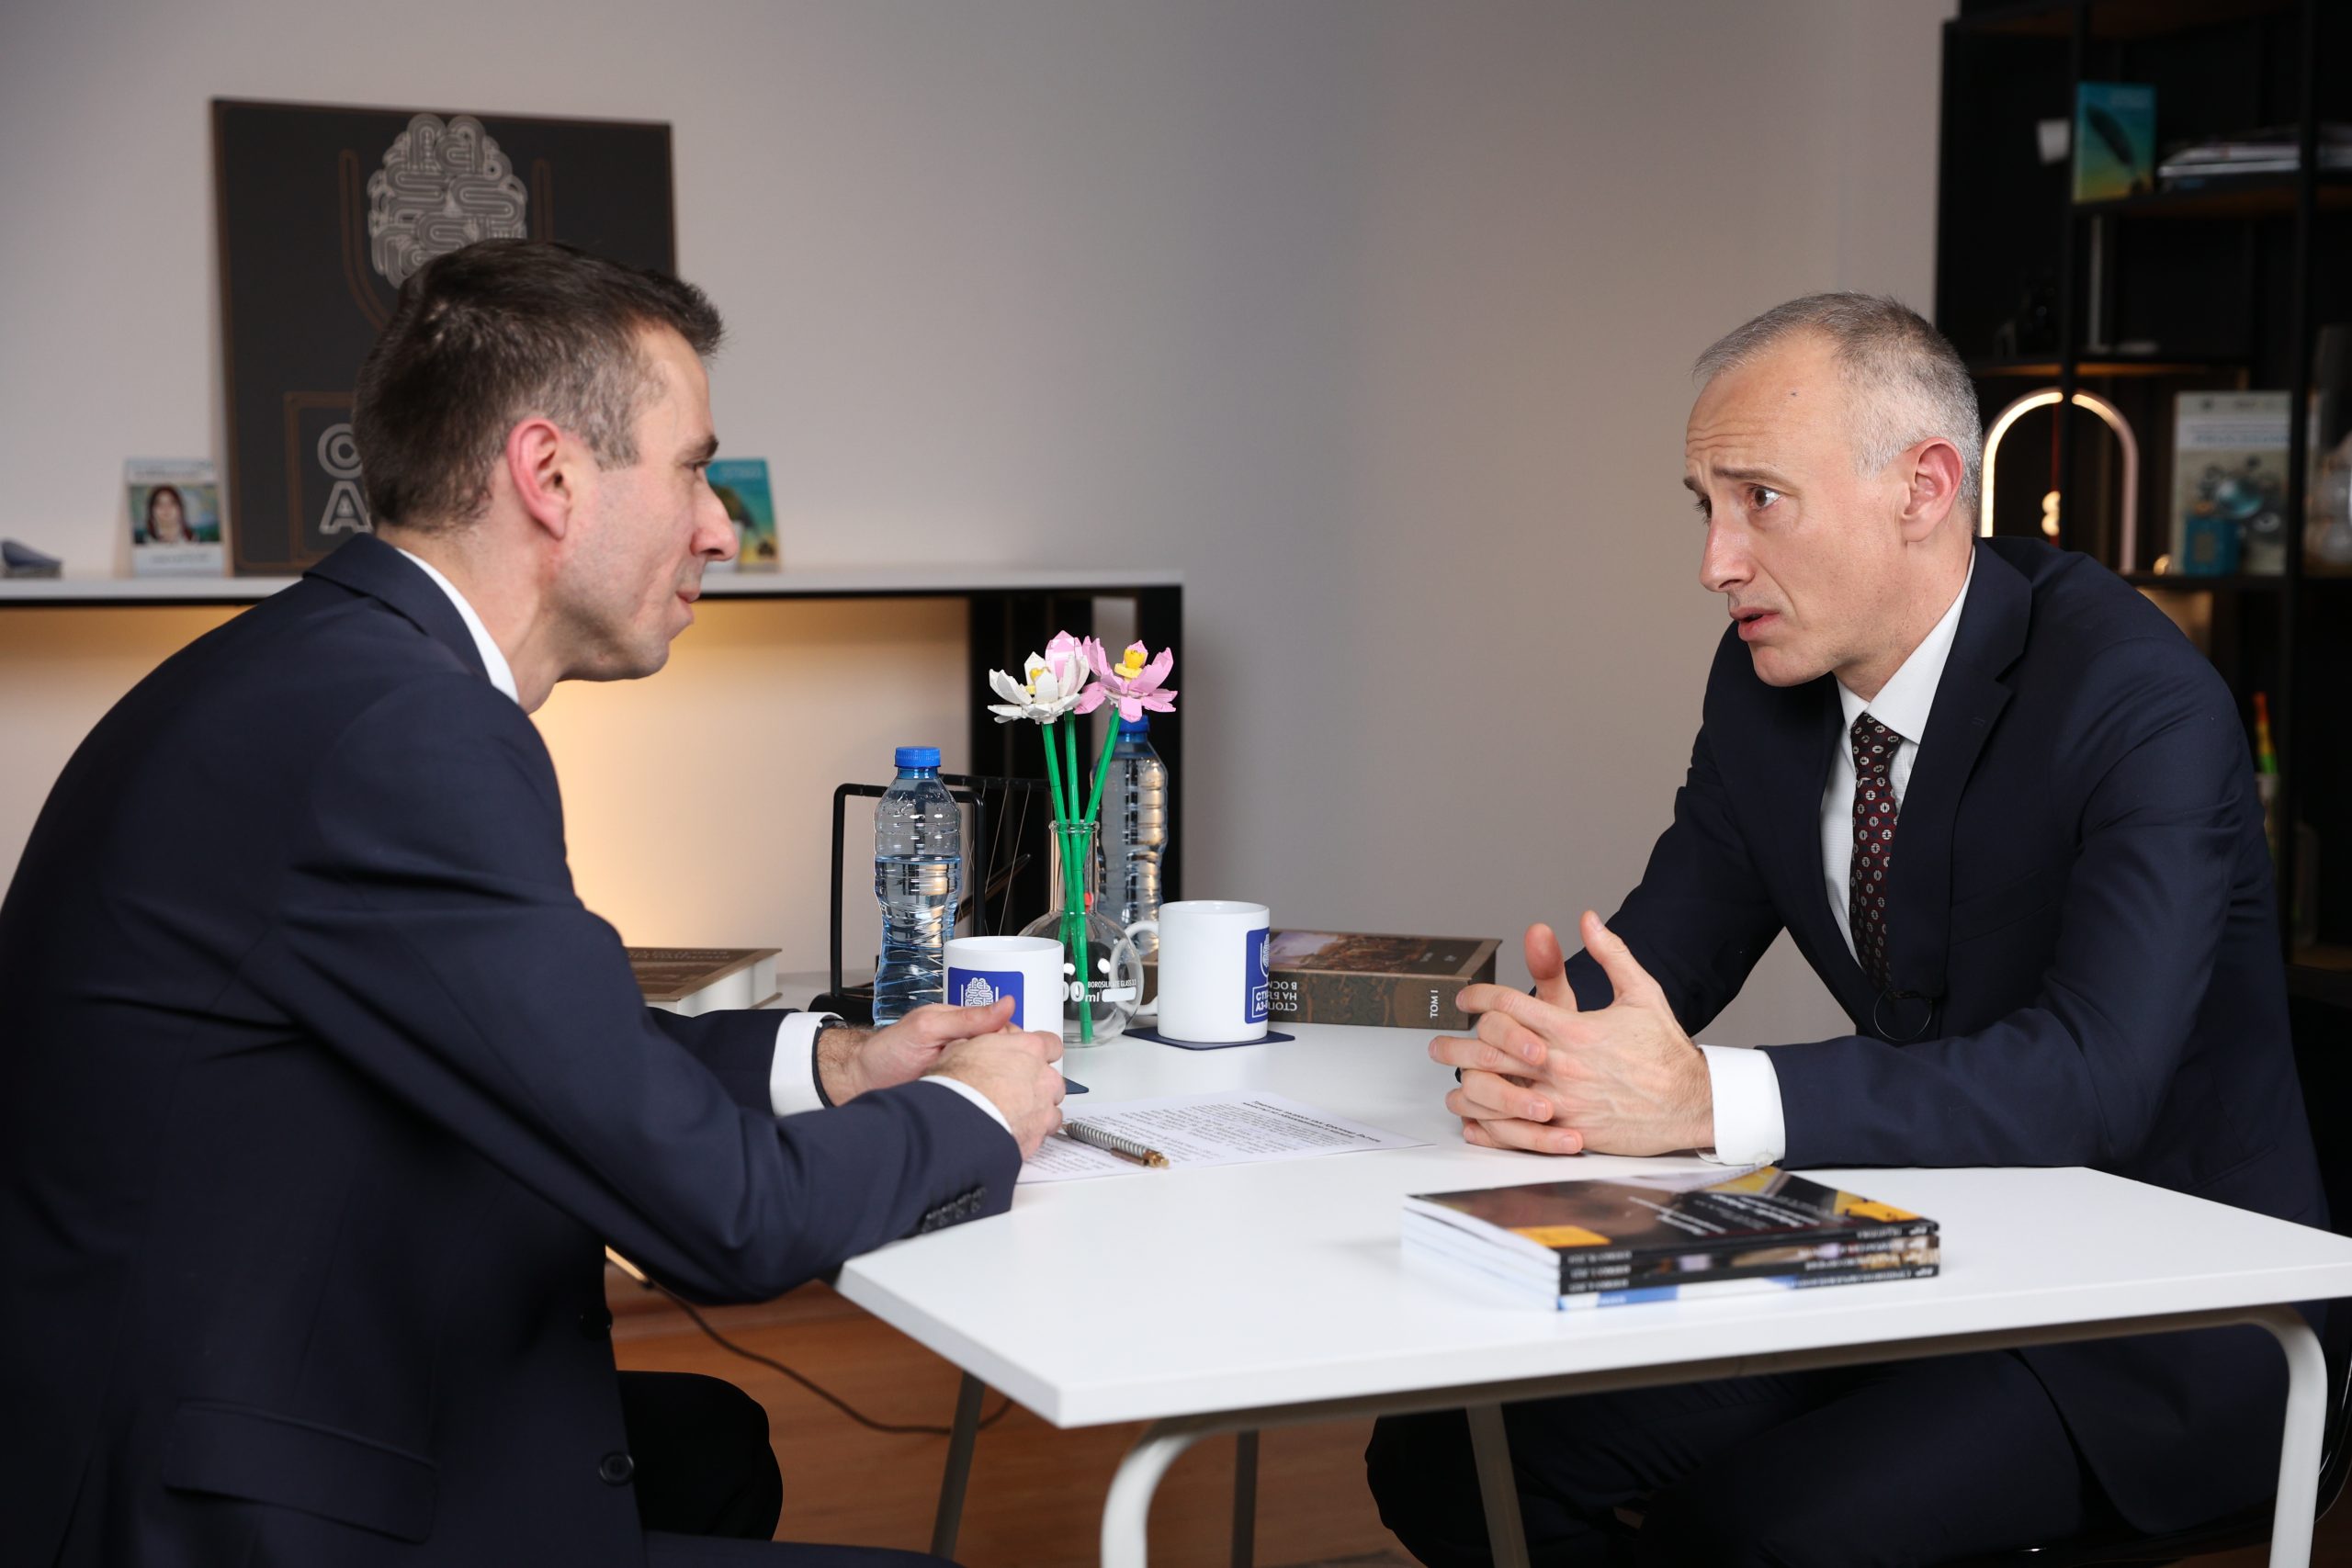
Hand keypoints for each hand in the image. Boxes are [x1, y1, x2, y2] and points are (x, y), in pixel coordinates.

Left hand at [819, 997, 1020, 1102]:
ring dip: (1004, 1087)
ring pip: (999, 1079)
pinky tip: (992, 1107)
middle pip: (1009, 1056)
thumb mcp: (928, 1026)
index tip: (1027, 1055)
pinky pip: (983, 1098)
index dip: (1019, 1042)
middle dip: (1016, 1067)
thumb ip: (967, 1017)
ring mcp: (965, 1073)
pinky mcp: (960, 1096)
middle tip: (1017, 1079)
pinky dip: (989, 1102)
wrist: (861, 1083)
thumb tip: (1006, 1004)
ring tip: (1005, 1095)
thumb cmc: (887, 1051)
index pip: (1007, 1030)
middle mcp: (970, 1049)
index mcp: (966, 1026)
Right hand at [928, 1028, 1067, 1158]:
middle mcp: (1043, 1078)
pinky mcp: (1038, 1134)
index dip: (1040, 1052)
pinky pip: (1042, 1133)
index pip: (1051, 1044)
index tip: (1032, 1058)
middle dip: (1037, 1084)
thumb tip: (971, 1046)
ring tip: (1013, 1113)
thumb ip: (979, 1045)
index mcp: (1029, 1049)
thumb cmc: (959, 1084)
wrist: (959, 1120)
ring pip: (1051, 1108)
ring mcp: (1044, 1108)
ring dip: (1037, 1110)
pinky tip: (1014, 1130)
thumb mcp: (960, 1048)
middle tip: (1014, 1088)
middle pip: (1052, 1079)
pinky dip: (1031, 1133)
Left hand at [1428, 913, 1713, 1156]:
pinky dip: (1489, 1126)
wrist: (1694, 1103)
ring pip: (1495, 1093)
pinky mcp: (1568, 1133)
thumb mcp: (1641, 993)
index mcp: (1574, 1029)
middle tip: (1439, 1043)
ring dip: (1466, 1086)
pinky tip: (1476, 1119)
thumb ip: (1611, 953)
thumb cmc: (1665, 1050)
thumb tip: (1588, 918)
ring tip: (1451, 1081)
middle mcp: (1562, 1065)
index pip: (1509, 1006)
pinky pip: (1514, 1132)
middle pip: (1490, 1050)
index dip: (1479, 997)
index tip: (1467, 999)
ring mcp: (1563, 1103)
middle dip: (1456, 1043)